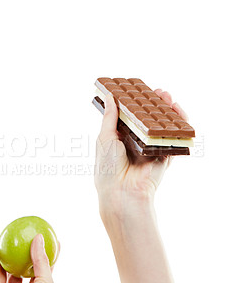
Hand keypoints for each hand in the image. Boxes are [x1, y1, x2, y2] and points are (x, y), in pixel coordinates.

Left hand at [94, 90, 187, 232]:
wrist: (122, 192)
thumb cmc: (108, 167)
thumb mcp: (105, 138)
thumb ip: (110, 117)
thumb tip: (110, 98)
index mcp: (121, 138)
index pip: (132, 116)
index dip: (137, 103)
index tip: (141, 90)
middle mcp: (137, 142)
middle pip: (149, 120)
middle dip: (155, 105)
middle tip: (159, 92)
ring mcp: (152, 149)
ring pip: (162, 127)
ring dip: (167, 112)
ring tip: (168, 97)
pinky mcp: (164, 157)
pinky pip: (173, 140)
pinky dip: (178, 127)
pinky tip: (178, 114)